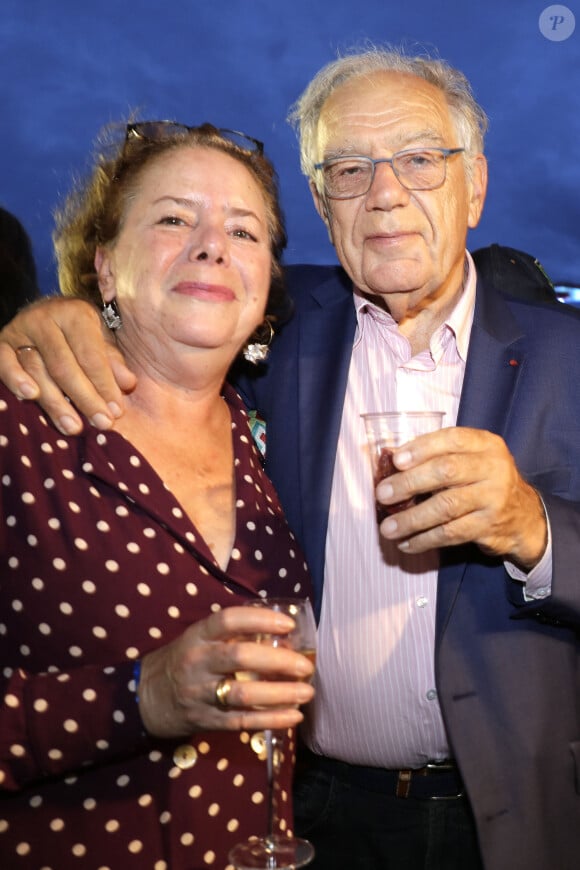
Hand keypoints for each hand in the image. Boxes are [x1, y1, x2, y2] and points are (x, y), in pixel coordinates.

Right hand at [0, 297, 135, 433]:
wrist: (45, 313)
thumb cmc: (80, 333)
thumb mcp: (101, 339)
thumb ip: (113, 362)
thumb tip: (127, 384)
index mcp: (76, 314)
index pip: (91, 355)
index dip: (104, 385)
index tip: (116, 411)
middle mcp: (45, 319)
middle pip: (65, 367)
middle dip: (85, 399)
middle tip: (101, 423)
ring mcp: (20, 330)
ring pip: (38, 371)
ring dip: (56, 403)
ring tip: (73, 427)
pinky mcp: (2, 342)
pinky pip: (5, 363)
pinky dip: (16, 380)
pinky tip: (31, 396)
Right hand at [138, 606, 314, 737]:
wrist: (147, 697)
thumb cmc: (184, 660)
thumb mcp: (199, 639)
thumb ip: (233, 636)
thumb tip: (284, 636)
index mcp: (198, 636)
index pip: (228, 620)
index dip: (260, 620)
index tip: (288, 624)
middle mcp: (198, 662)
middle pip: (240, 658)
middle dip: (278, 661)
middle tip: (306, 665)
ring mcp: (201, 694)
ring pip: (244, 694)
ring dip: (280, 694)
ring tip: (306, 692)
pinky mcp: (207, 721)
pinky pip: (243, 721)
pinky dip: (272, 719)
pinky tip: (295, 716)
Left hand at [376, 426, 546, 569]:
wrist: (524, 516)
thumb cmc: (484, 481)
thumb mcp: (470, 459)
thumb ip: (437, 455)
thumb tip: (390, 460)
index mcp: (486, 444)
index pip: (452, 439)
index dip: (421, 448)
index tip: (396, 461)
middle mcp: (493, 468)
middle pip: (447, 471)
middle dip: (410, 483)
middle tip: (383, 494)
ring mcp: (494, 498)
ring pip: (447, 506)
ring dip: (412, 518)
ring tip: (388, 527)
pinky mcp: (489, 526)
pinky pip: (451, 533)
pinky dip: (425, 539)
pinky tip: (407, 543)